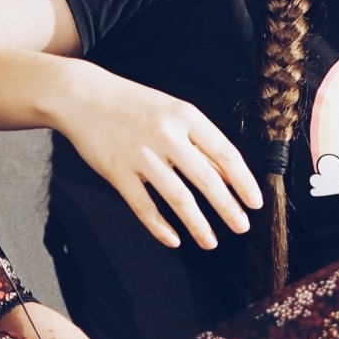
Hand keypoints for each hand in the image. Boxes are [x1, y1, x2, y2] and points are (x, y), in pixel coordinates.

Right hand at [49, 67, 261, 250]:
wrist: (83, 96)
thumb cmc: (134, 105)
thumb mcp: (172, 112)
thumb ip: (199, 143)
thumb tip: (229, 178)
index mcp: (185, 116)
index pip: (225, 153)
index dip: (243, 181)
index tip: (255, 203)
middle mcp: (166, 135)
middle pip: (206, 179)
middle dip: (227, 208)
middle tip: (242, 227)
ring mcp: (140, 155)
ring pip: (178, 198)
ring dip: (198, 224)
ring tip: (211, 242)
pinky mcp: (117, 173)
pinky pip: (144, 207)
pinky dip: (160, 227)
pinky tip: (174, 239)